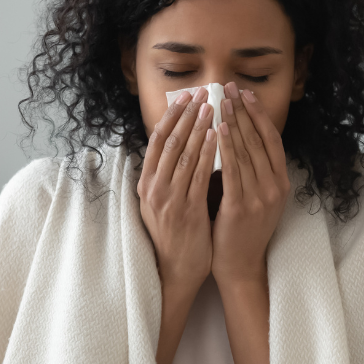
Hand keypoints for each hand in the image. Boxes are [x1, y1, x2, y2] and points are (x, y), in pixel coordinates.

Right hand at [138, 86, 218, 292]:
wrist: (175, 271)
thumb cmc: (174, 235)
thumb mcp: (161, 202)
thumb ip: (167, 176)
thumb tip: (179, 145)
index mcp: (146, 184)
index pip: (157, 140)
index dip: (171, 116)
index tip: (185, 97)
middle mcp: (153, 189)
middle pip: (169, 141)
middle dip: (187, 114)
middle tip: (203, 93)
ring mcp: (168, 199)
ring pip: (183, 154)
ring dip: (199, 127)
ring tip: (213, 107)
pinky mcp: (186, 211)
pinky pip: (198, 175)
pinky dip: (208, 153)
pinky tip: (218, 136)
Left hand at [211, 81, 290, 287]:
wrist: (239, 264)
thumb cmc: (241, 228)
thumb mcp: (255, 195)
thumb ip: (250, 169)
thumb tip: (234, 133)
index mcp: (281, 182)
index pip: (271, 139)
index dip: (258, 114)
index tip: (245, 93)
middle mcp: (275, 187)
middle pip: (258, 140)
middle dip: (242, 111)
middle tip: (229, 88)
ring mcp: (261, 197)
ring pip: (246, 151)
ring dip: (233, 122)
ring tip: (221, 101)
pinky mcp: (242, 206)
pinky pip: (233, 170)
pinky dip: (225, 147)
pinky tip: (217, 130)